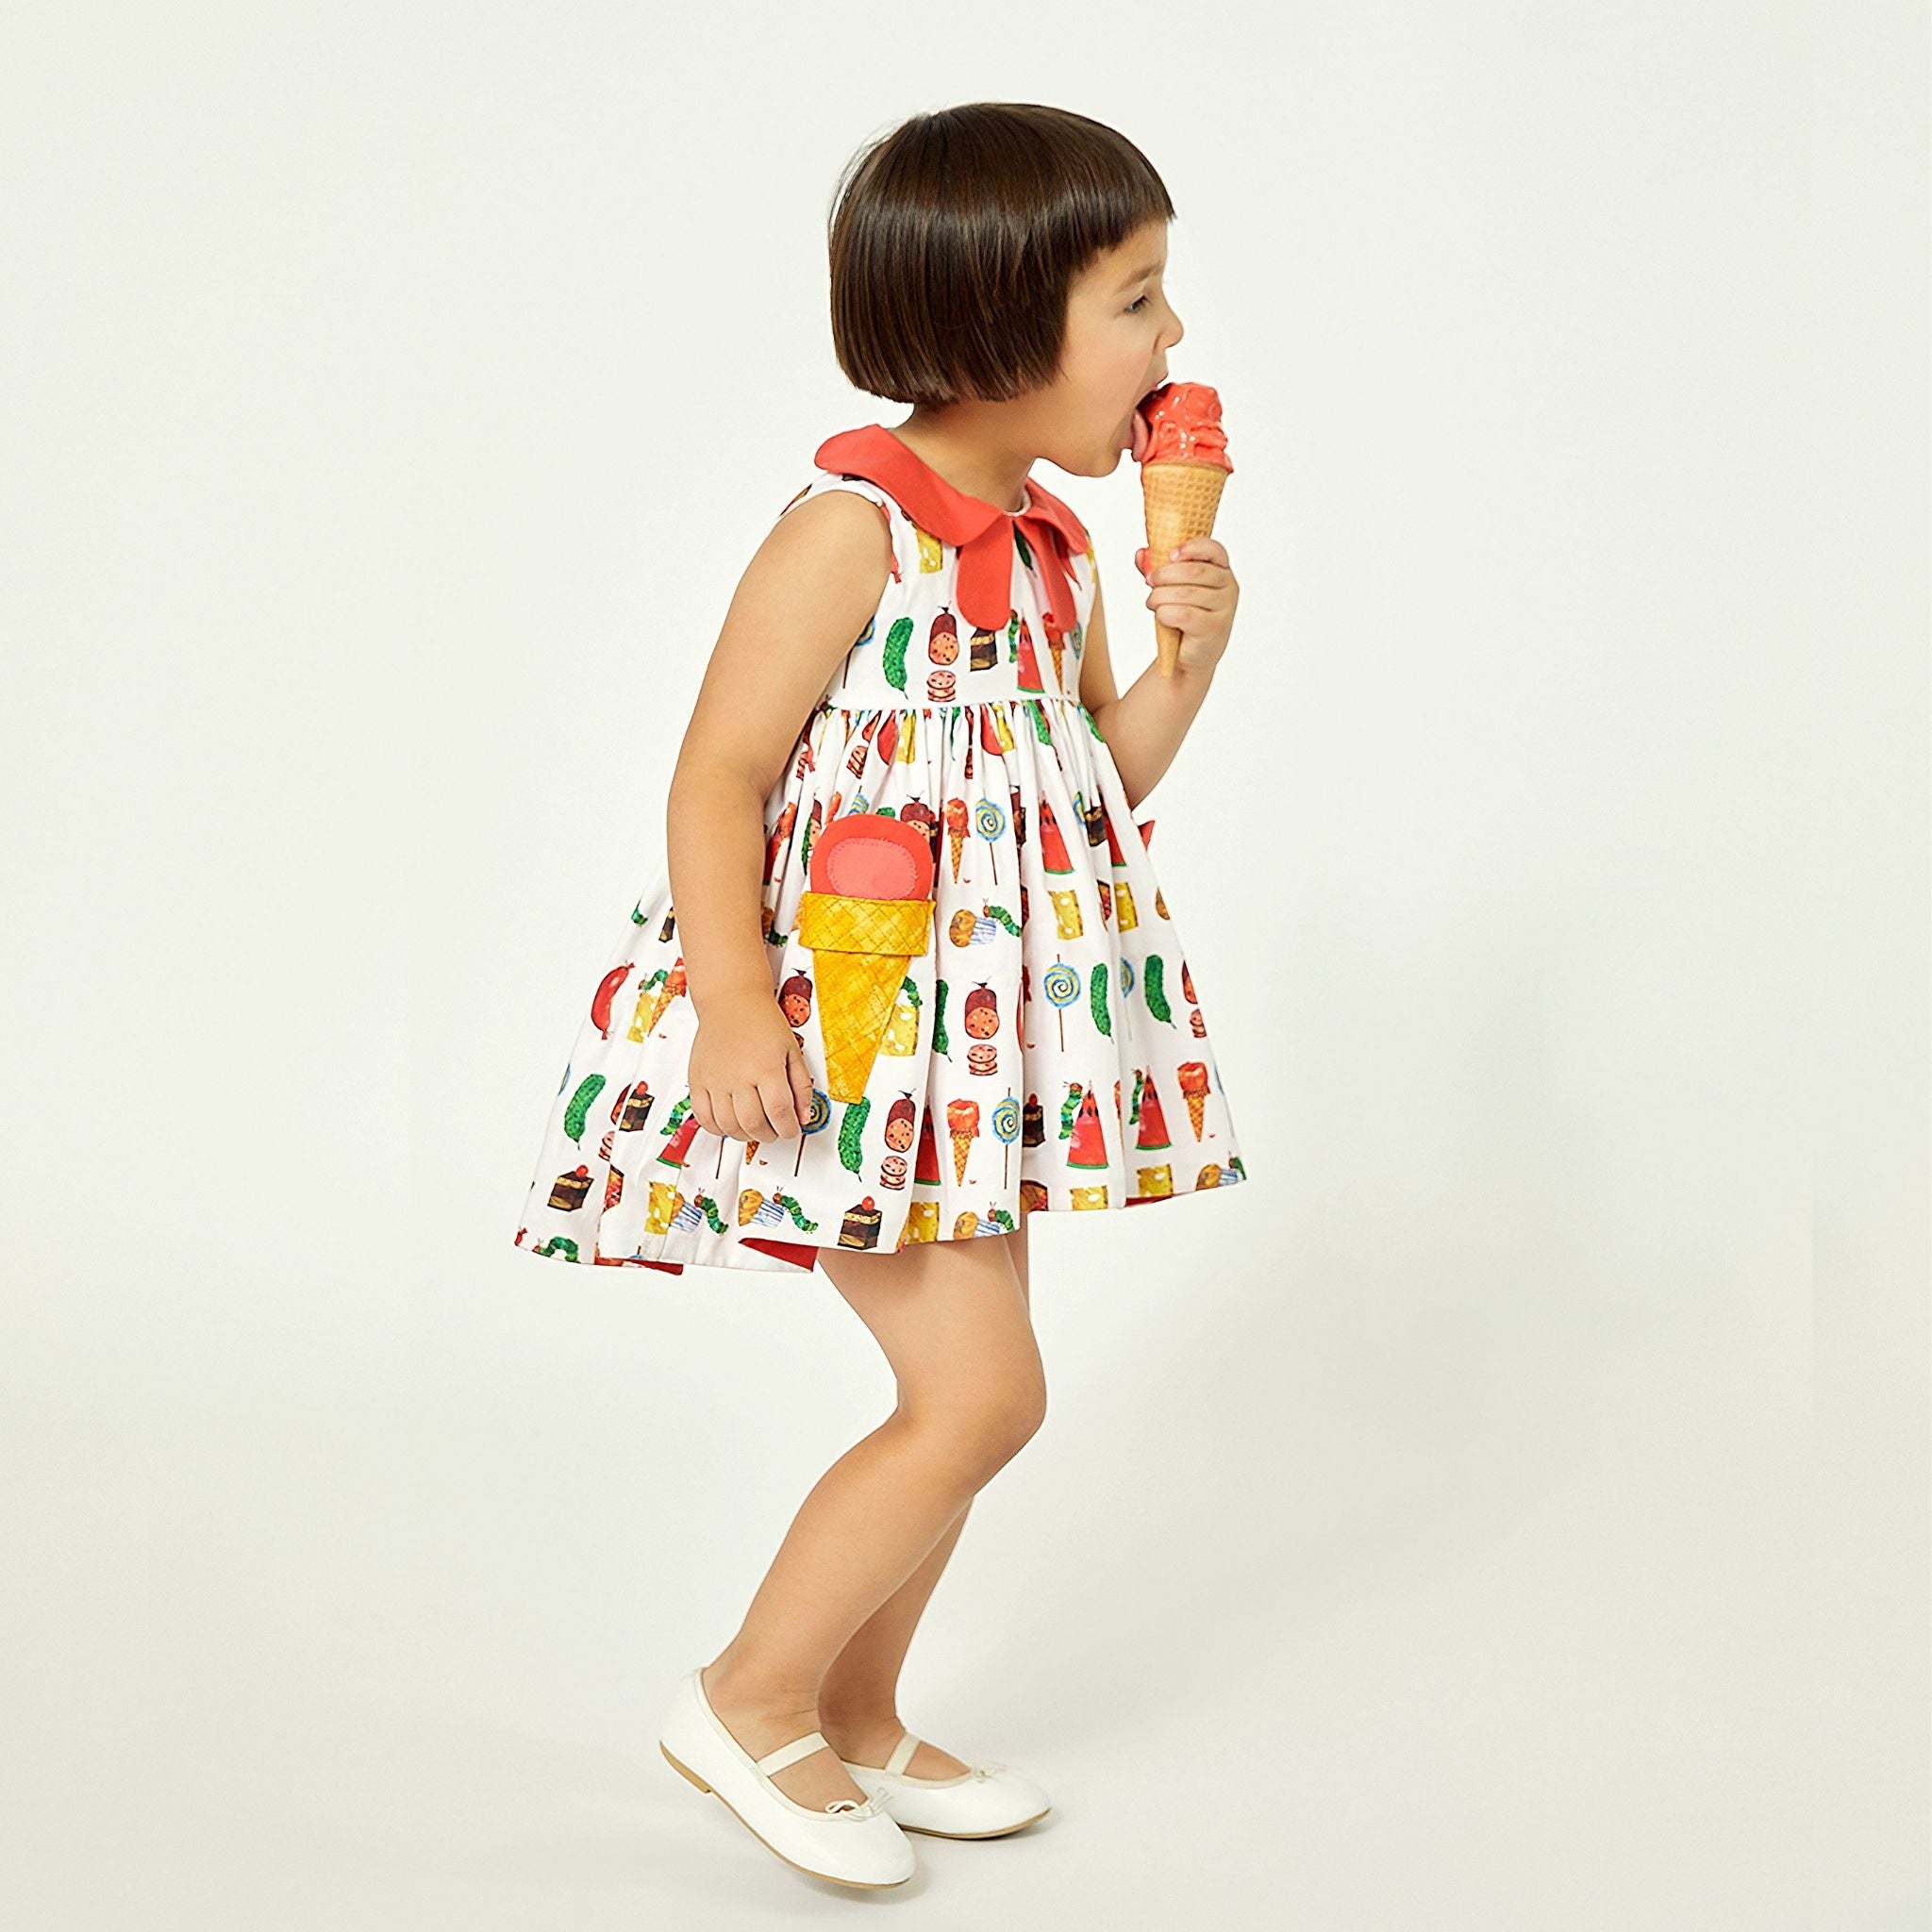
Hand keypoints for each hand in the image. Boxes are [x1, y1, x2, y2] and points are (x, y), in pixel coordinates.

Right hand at [687, 993, 815, 1139]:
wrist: (731, 1000)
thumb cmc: (762, 1022)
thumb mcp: (792, 1050)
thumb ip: (801, 1085)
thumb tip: (803, 1116)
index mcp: (767, 1067)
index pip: (779, 1112)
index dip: (788, 1129)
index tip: (791, 1130)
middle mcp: (739, 1075)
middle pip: (753, 1124)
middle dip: (769, 1135)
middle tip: (774, 1130)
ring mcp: (715, 1080)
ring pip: (729, 1125)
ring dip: (745, 1134)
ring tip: (754, 1126)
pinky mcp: (698, 1080)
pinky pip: (704, 1117)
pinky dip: (718, 1128)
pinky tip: (729, 1122)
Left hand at [1134, 536, 1238, 670]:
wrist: (1191, 654)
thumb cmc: (1184, 616)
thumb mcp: (1172, 587)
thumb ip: (1158, 567)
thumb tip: (1142, 555)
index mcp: (1222, 570)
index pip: (1214, 550)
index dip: (1192, 548)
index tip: (1171, 554)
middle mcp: (1228, 587)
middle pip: (1195, 571)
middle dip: (1165, 574)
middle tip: (1150, 581)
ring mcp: (1224, 609)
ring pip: (1186, 593)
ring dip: (1160, 596)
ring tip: (1151, 602)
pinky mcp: (1214, 628)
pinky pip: (1184, 614)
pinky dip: (1165, 613)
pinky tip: (1161, 615)